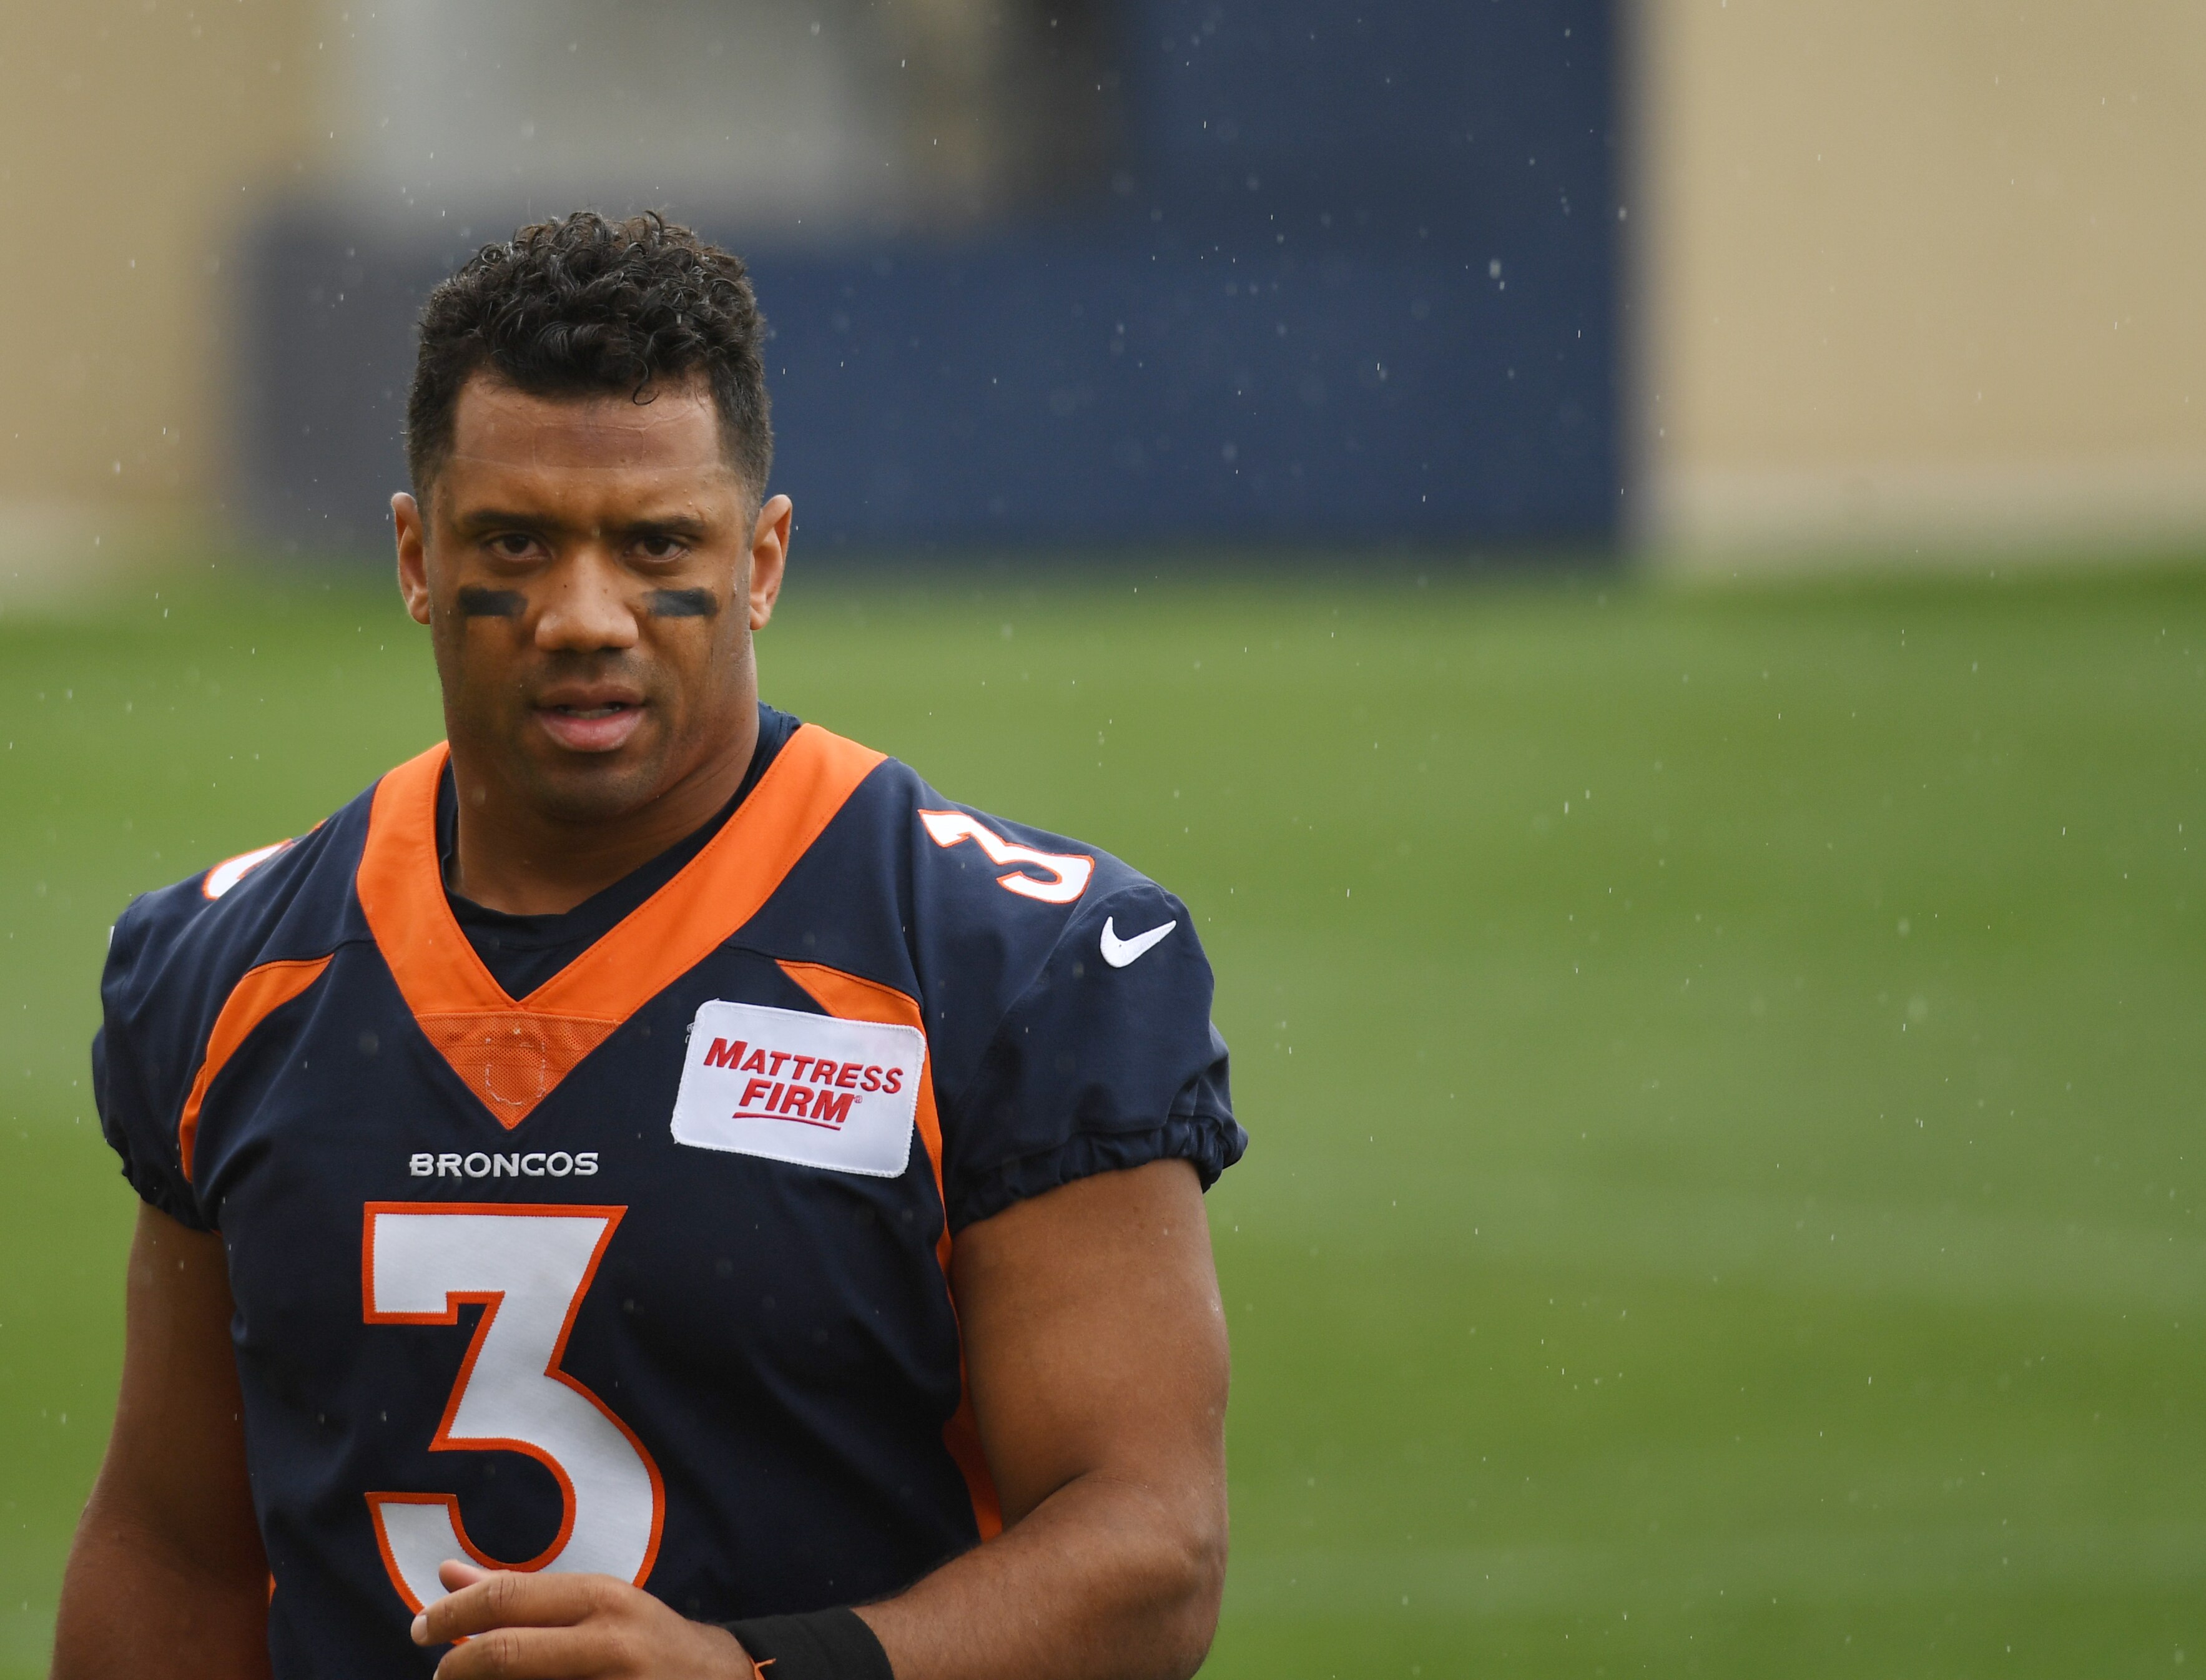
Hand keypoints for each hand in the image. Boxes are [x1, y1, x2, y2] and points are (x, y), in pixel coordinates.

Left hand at [412, 1560, 756, 1678]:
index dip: (452, 1614)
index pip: (508, 1598)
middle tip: (441, 1675)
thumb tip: (447, 1573)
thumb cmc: (645, 1642)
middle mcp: (609, 1642)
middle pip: (505, 1654)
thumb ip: (522, 1594)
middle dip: (456, 1667)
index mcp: (602, 1599)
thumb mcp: (595, 1605)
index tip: (422, 1628)